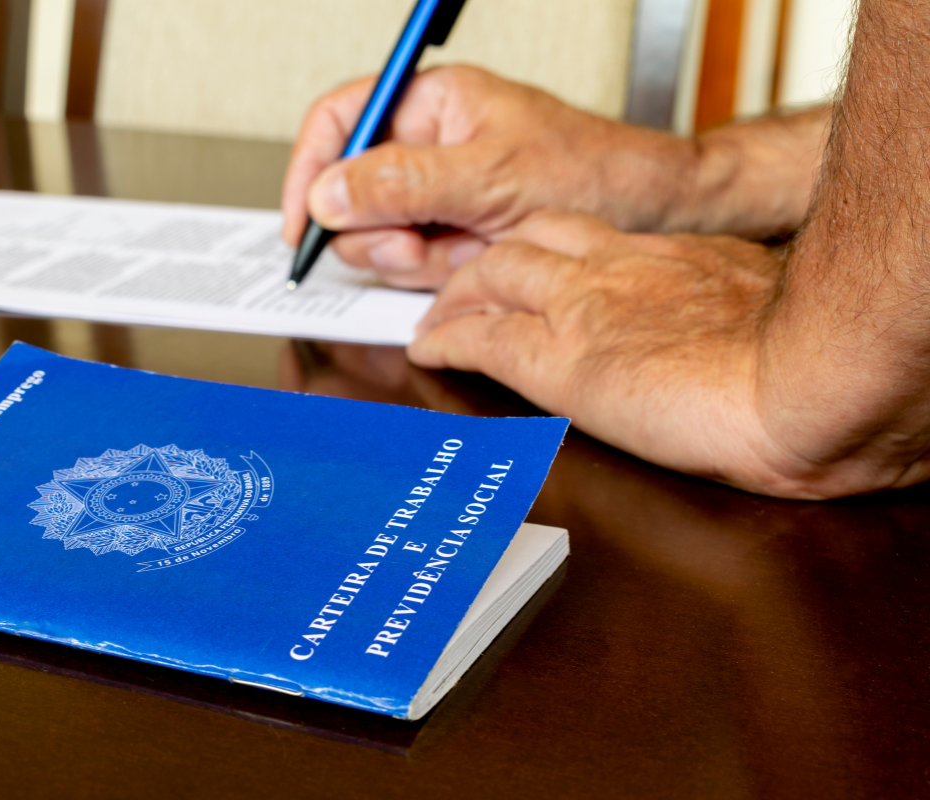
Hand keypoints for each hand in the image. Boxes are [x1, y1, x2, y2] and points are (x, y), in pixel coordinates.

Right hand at [282, 66, 697, 288]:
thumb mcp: (491, 177)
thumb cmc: (592, 174)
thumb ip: (403, 183)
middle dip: (379, 229)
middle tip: (416, 243)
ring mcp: (438, 195)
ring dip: (416, 256)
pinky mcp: (451, 234)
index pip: (340, 122)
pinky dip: (439, 273)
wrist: (650, 217)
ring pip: (379, 237)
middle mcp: (427, 147)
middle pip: (350, 192)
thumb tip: (328, 194)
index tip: (302, 224)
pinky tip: (478, 260)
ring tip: (469, 247)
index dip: (310, 171)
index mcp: (432, 104)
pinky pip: (413, 264)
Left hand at [407, 210, 842, 497]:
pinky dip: (444, 341)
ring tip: (436, 318)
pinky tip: (426, 350)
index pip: (590, 237)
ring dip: (456, 295)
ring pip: (491, 275)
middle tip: (468, 287)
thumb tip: (742, 337)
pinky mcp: (557, 360)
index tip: (541, 269)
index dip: (550, 250)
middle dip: (490, 262)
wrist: (801, 382)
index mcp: (675, 257)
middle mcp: (618, 268)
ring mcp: (581, 308)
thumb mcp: (773, 313)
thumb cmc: (806, 365)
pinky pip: (479, 339)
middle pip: (530, 240)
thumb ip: (737, 313)